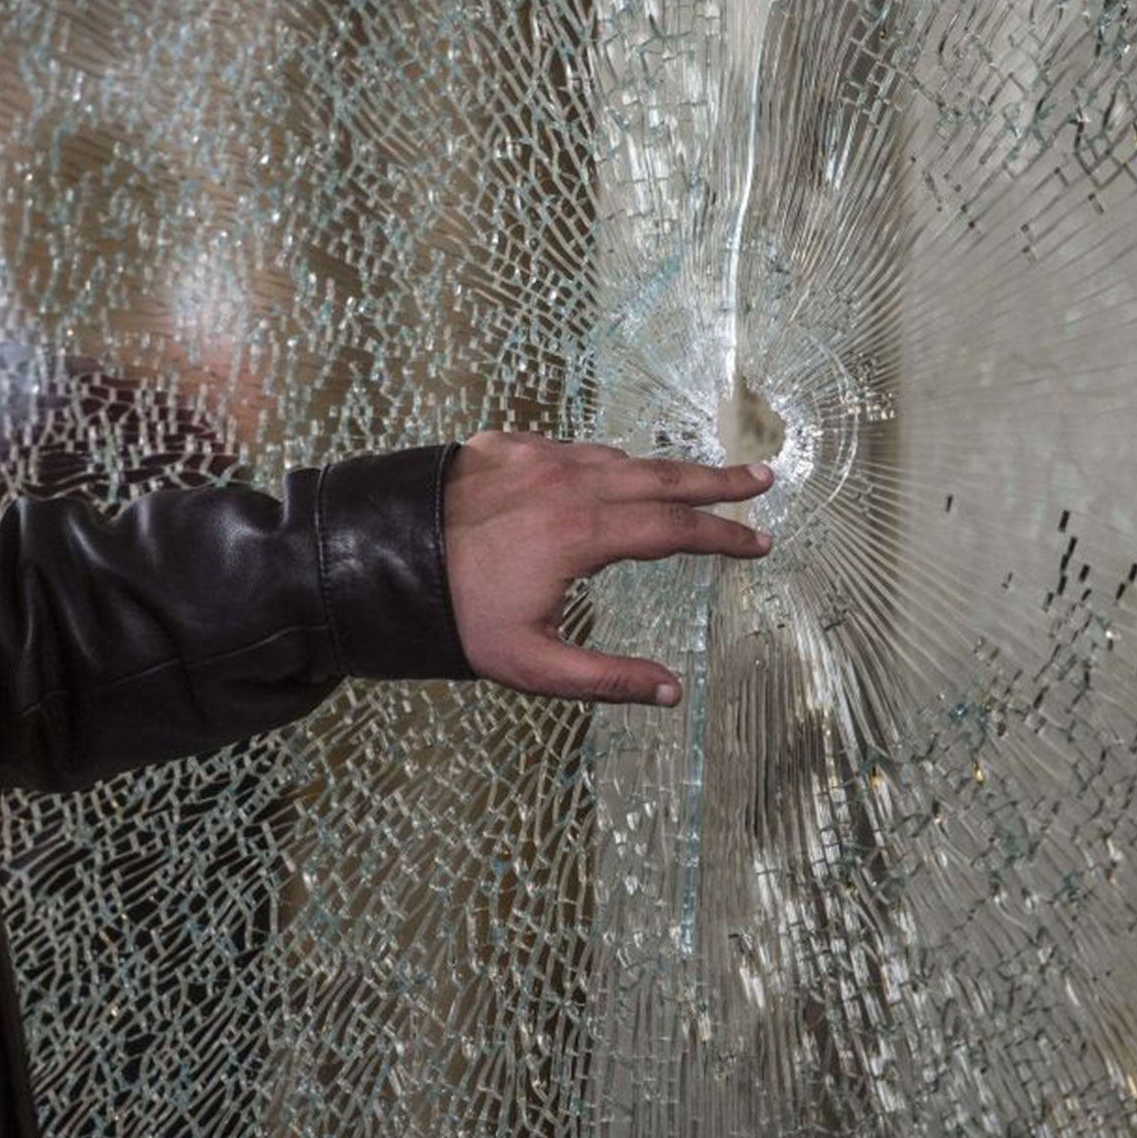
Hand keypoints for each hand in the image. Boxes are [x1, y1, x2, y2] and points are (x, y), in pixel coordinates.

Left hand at [443, 431, 772, 704]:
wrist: (375, 558)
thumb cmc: (453, 617)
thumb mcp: (530, 664)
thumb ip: (607, 678)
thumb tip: (673, 692)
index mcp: (582, 533)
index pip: (675, 529)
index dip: (723, 536)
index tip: (760, 542)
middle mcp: (568, 483)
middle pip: (662, 477)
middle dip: (717, 480)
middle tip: (761, 478)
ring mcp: (535, 457)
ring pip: (617, 458)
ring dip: (663, 470)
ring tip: (697, 481)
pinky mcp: (505, 445)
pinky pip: (571, 450)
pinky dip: (605, 463)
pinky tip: (613, 475)